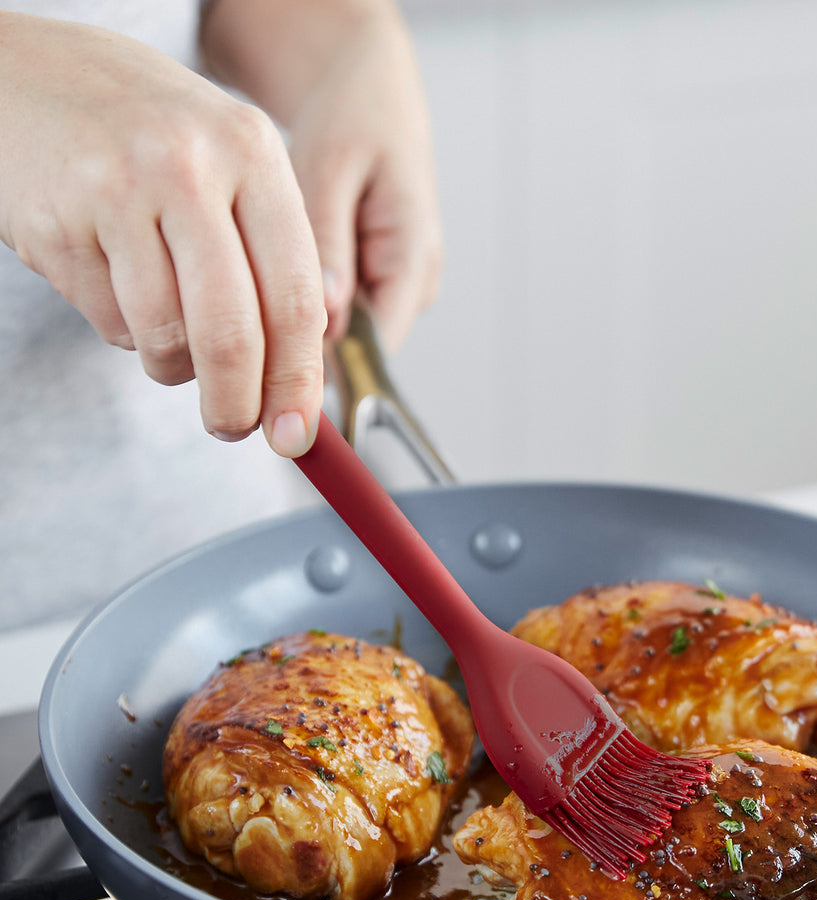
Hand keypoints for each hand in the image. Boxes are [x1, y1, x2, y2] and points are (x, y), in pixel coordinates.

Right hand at [0, 14, 325, 455]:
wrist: (25, 72)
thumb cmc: (150, 133)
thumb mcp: (230, 162)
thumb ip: (276, 250)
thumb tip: (310, 361)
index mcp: (252, 152)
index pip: (295, 296)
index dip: (299, 379)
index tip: (298, 433)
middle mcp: (188, 168)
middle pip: (232, 334)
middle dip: (238, 404)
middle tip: (236, 428)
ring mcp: (115, 194)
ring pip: (166, 339)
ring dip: (174, 368)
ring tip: (171, 340)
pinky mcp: (57, 226)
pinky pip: (111, 323)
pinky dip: (125, 331)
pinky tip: (120, 287)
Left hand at [202, 0, 442, 352]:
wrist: (370, 85)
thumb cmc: (353, 113)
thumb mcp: (332, 165)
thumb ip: (327, 240)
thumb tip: (323, 313)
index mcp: (412, 257)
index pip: (374, 349)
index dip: (318, 371)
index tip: (259, 377)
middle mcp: (412, 281)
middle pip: (354, 349)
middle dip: (295, 349)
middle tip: (233, 332)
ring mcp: (396, 282)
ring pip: (339, 333)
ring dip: (292, 323)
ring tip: (247, 286)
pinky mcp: (375, 276)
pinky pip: (334, 307)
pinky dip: (295, 299)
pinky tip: (264, 273)